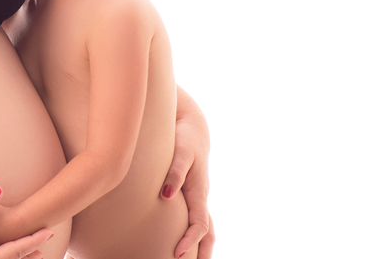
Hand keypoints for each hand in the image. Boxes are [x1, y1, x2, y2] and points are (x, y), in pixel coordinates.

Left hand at [163, 99, 212, 258]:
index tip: (177, 255)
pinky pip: (197, 217)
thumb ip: (174, 173)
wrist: (192, 127)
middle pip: (207, 232)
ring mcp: (198, 195)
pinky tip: (184, 239)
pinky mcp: (192, 192)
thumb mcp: (180, 153)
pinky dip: (195, 232)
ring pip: (205, 226)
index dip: (190, 241)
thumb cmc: (184, 140)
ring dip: (201, 245)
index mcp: (199, 192)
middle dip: (201, 252)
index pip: (200, 225)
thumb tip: (166, 196)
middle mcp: (201, 197)